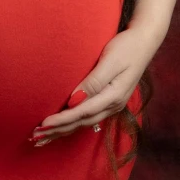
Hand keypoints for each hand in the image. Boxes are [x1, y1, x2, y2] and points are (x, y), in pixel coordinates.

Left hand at [30, 25, 161, 145]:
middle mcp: (113, 105)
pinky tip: (61, 129)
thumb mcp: (110, 62)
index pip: (81, 113)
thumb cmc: (126, 47)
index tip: (43, 124)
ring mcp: (112, 105)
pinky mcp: (109, 101)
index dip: (62, 120)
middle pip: (81, 123)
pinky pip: (87, 118)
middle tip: (35, 137)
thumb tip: (74, 100)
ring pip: (84, 124)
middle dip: (58, 131)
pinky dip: (72, 124)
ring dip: (62, 131)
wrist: (145, 41)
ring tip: (43, 138)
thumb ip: (93, 82)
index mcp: (113, 96)